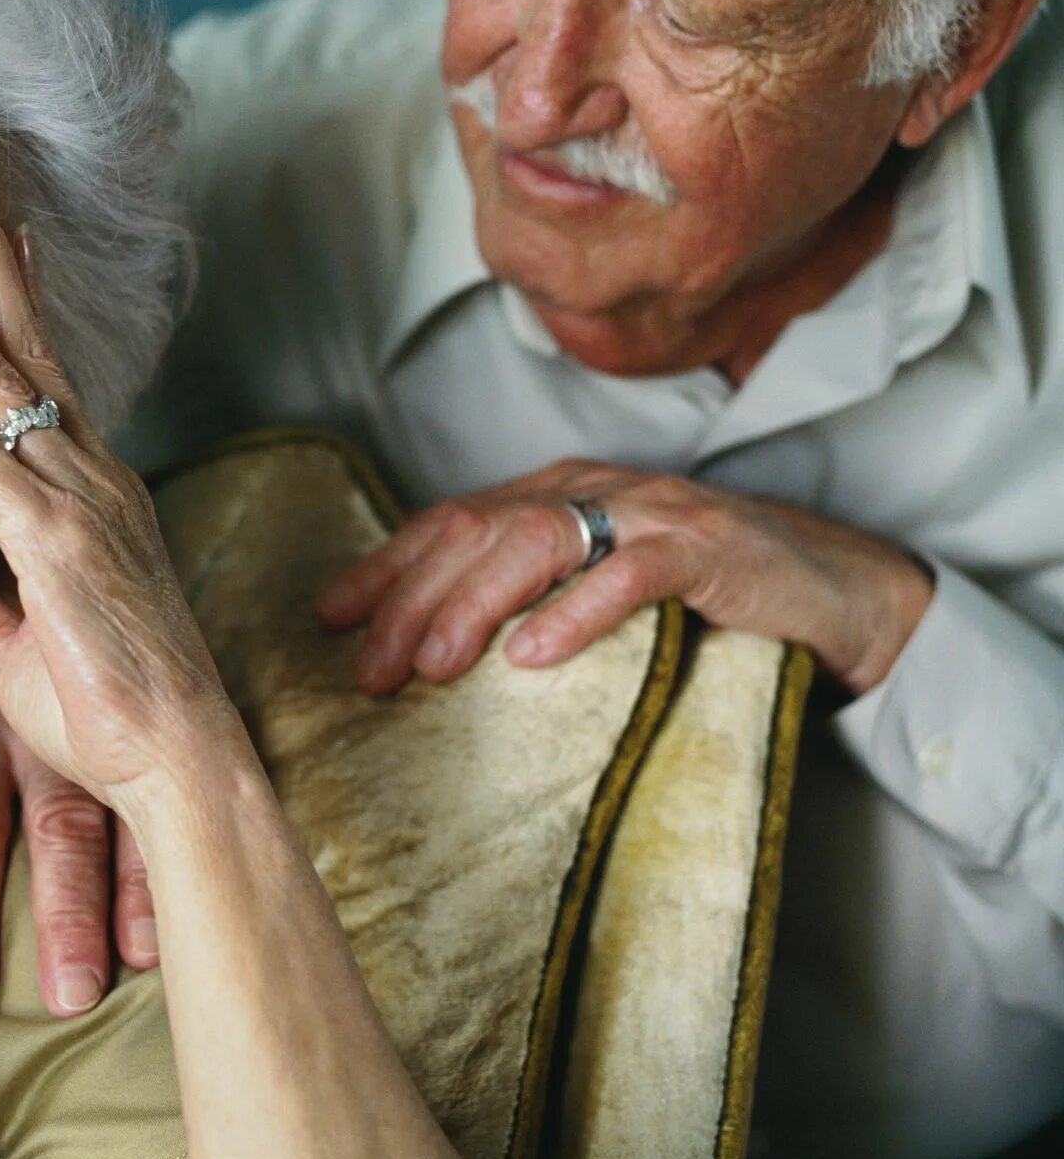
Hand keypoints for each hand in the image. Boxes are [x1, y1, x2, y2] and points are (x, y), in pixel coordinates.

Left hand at [0, 169, 249, 825]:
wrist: (176, 761)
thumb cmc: (112, 714)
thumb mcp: (17, 650)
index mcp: (95, 498)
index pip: (49, 383)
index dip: (18, 310)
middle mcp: (94, 482)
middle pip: (31, 355)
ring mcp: (80, 505)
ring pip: (4, 386)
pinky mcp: (54, 546)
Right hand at [0, 633, 158, 1016]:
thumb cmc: (45, 639)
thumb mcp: (80, 692)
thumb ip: (112, 767)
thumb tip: (167, 853)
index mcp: (94, 723)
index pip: (123, 812)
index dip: (138, 882)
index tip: (146, 955)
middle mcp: (40, 724)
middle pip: (61, 827)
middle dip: (67, 914)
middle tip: (70, 996)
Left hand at [316, 459, 934, 694]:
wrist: (830, 584)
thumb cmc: (700, 592)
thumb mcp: (594, 583)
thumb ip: (524, 593)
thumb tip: (428, 645)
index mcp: (553, 491)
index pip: (447, 520)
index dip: (384, 566)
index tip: (329, 619)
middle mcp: (590, 488)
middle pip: (476, 530)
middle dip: (410, 600)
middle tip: (371, 670)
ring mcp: (648, 512)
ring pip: (537, 541)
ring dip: (474, 605)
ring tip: (434, 665)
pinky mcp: (705, 547)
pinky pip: (630, 573)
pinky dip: (577, 613)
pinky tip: (532, 657)